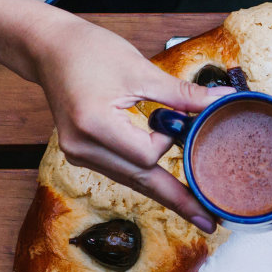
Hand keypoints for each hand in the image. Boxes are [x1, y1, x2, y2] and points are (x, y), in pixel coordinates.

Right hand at [27, 11, 219, 231]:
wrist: (49, 49)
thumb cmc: (89, 51)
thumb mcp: (140, 69)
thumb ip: (182, 94)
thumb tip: (222, 100)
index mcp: (93, 124)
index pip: (146, 155)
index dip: (169, 142)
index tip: (180, 121)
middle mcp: (82, 147)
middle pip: (141, 181)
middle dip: (178, 200)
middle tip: (210, 222)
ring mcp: (79, 154)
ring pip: (132, 180)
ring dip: (163, 189)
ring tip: (195, 209)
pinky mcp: (83, 154)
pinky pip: (121, 171)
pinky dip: (145, 174)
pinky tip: (168, 184)